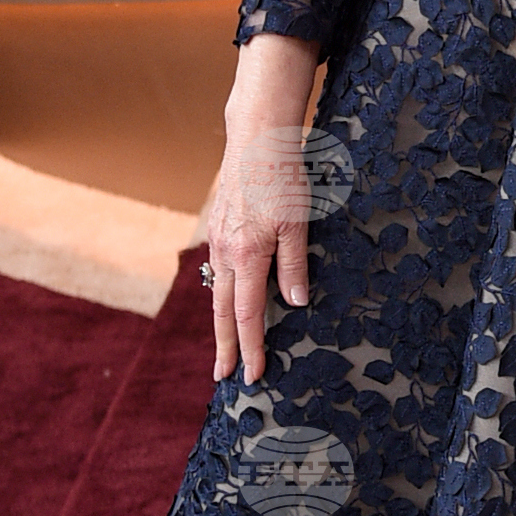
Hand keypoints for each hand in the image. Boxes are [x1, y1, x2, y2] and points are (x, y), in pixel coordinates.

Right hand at [209, 121, 315, 384]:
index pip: (247, 316)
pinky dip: (223, 294)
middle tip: (224, 376)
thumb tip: (294, 304)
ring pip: (218, 292)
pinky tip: (229, 301)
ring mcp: (217, 240)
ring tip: (227, 347)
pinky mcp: (218, 228)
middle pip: (224, 312)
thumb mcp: (298, 223)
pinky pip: (218, 271)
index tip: (251, 375)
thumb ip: (294, 266)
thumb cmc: (282, 177)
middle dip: (225, 347)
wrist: (256, 139)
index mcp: (245, 256)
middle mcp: (225, 252)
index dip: (250, 348)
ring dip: (223, 323)